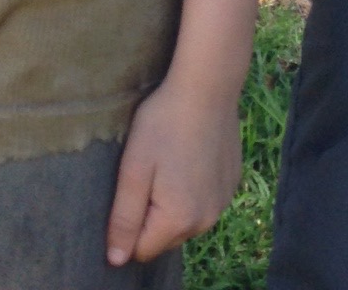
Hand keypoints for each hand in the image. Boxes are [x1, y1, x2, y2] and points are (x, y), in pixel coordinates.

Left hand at [106, 72, 241, 264]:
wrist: (208, 86)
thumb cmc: (164, 123)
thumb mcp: (133, 168)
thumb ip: (124, 218)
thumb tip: (116, 261)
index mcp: (179, 219)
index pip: (141, 250)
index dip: (129, 223)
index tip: (133, 186)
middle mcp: (206, 220)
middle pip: (164, 238)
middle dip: (151, 215)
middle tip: (150, 171)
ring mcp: (222, 203)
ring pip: (185, 221)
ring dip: (173, 203)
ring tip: (170, 161)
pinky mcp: (231, 184)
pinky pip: (204, 202)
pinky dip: (193, 188)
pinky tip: (190, 156)